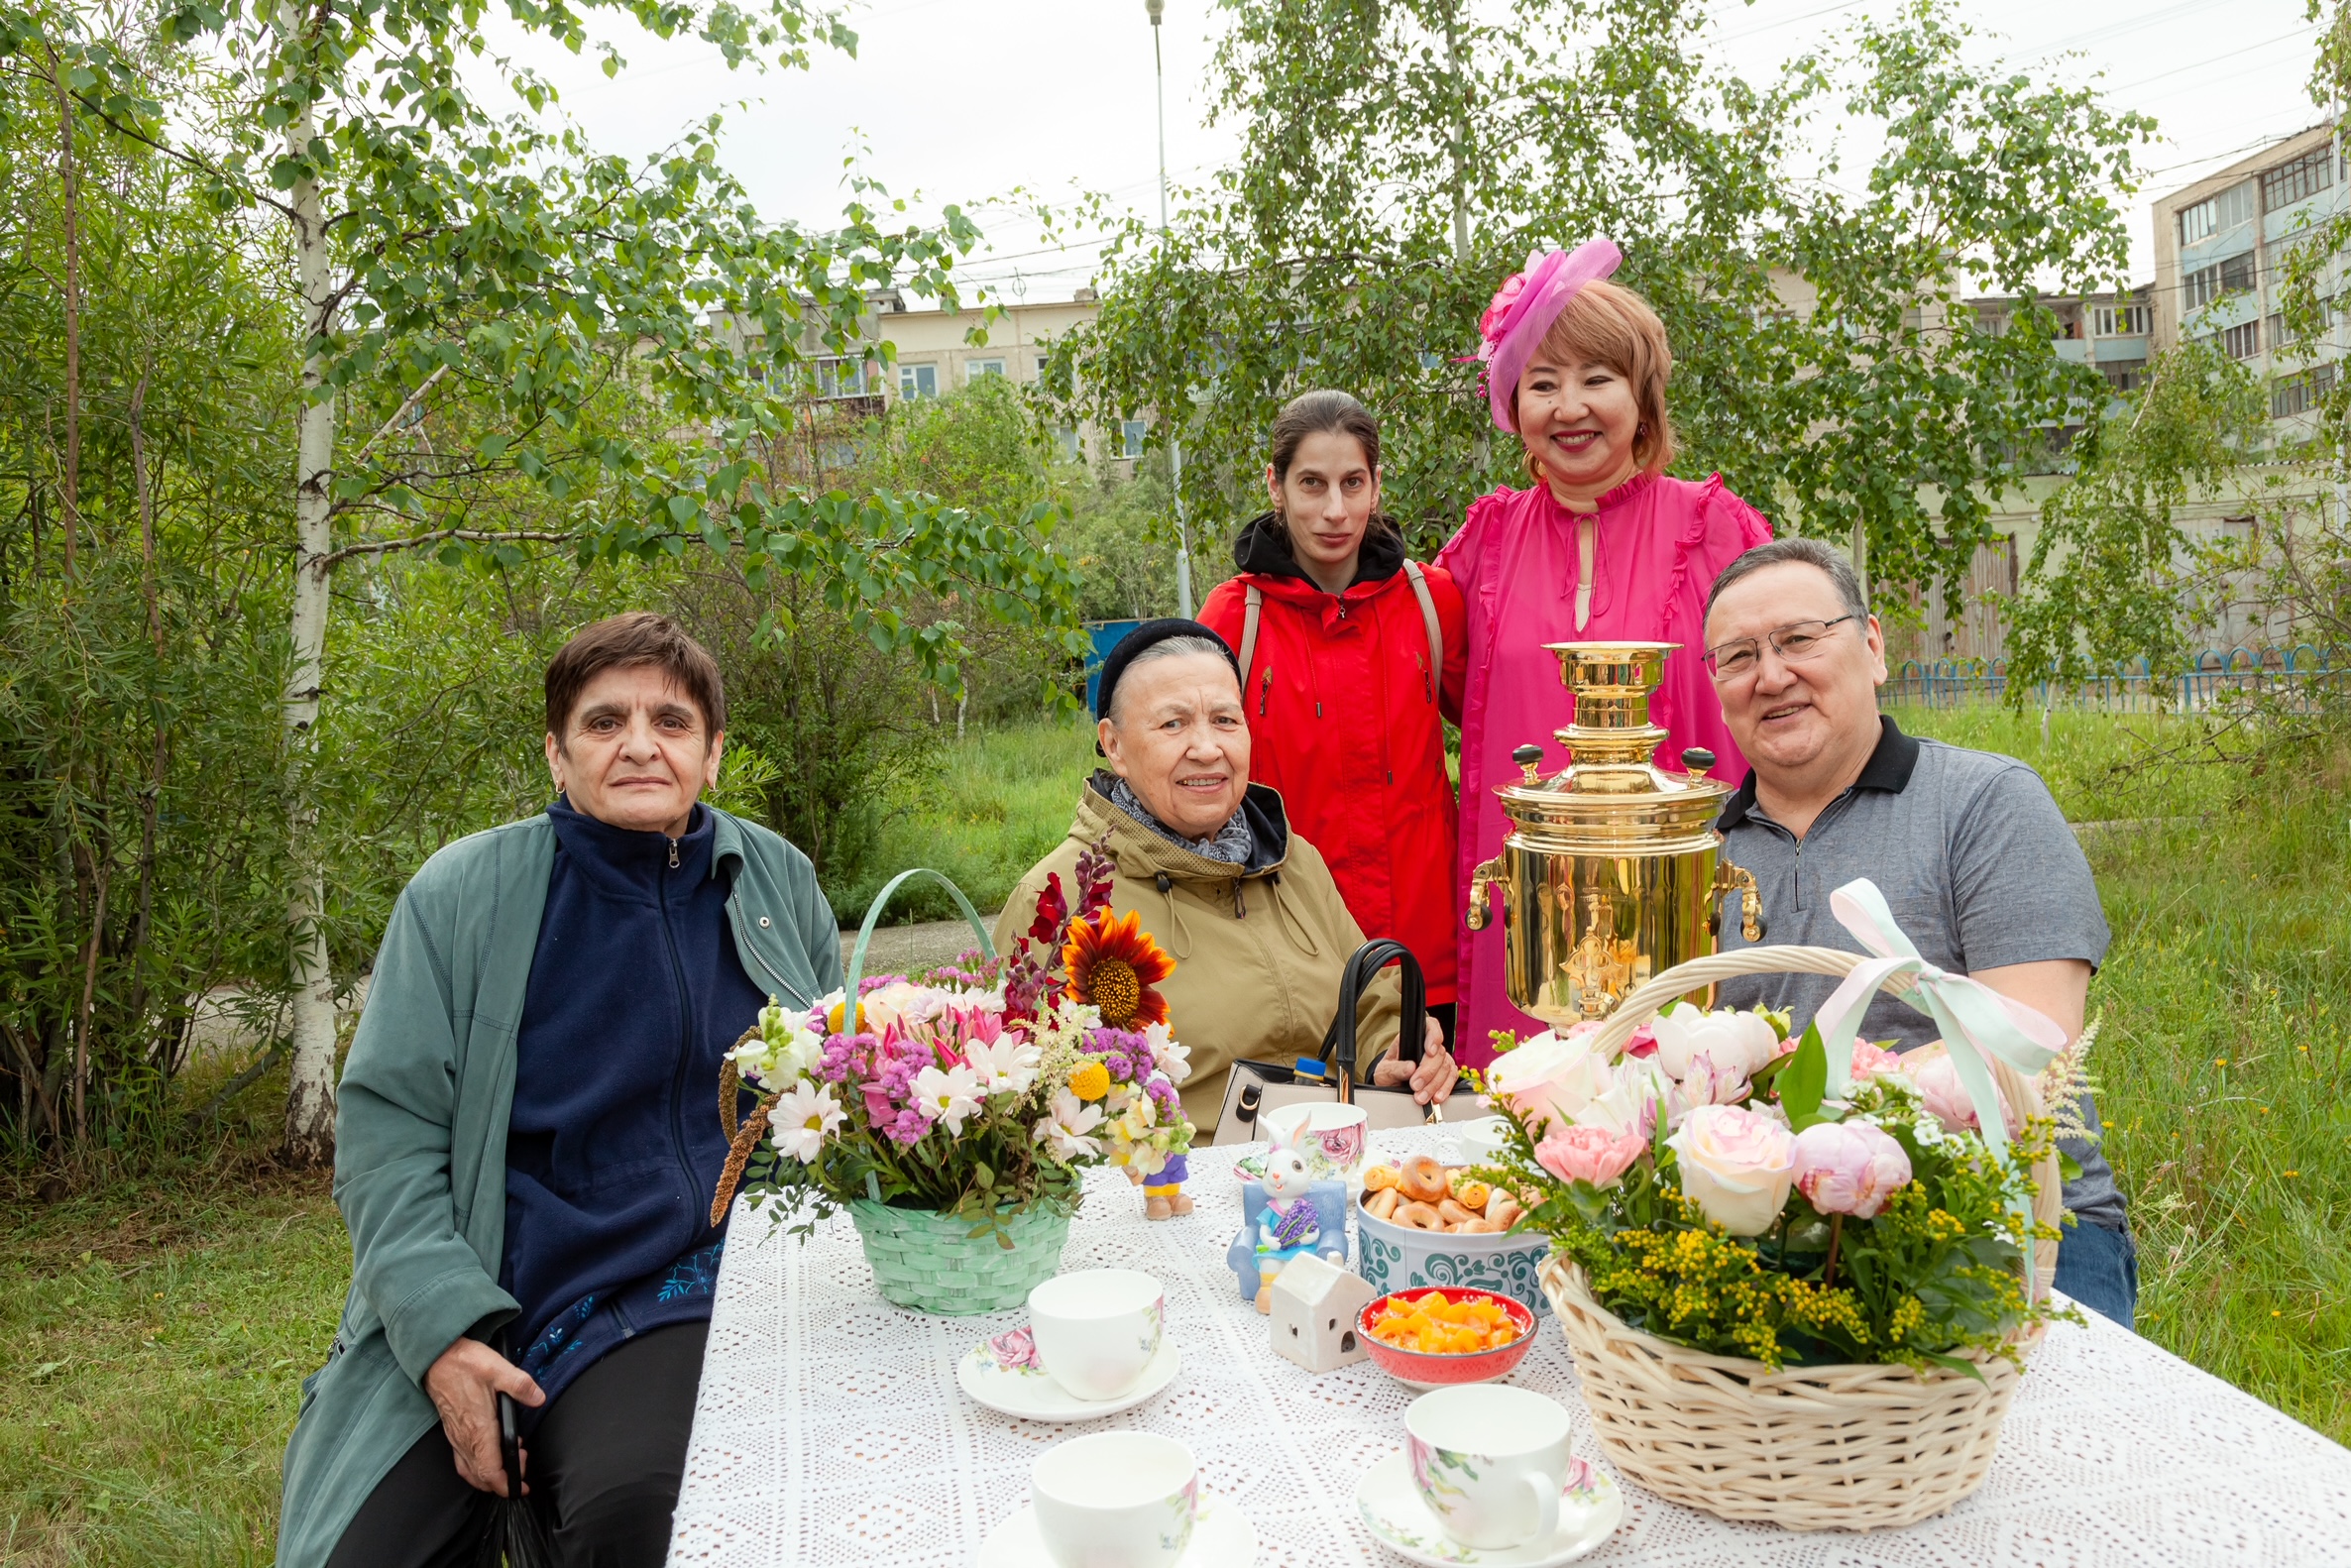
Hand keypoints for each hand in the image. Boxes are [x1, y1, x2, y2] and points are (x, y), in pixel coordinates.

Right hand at [422, 1337, 543, 1496]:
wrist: (437, 1359)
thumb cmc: (465, 1363)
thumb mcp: (498, 1368)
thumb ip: (520, 1385)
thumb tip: (539, 1399)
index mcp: (478, 1428)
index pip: (490, 1469)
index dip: (506, 1484)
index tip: (521, 1486)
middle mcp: (465, 1438)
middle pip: (482, 1476)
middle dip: (504, 1479)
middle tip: (523, 1462)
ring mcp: (456, 1437)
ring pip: (471, 1471)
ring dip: (490, 1475)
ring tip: (510, 1462)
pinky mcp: (452, 1432)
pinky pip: (462, 1462)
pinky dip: (476, 1469)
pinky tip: (487, 1459)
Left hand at [1372, 1019, 1457, 1104]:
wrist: (1391, 1088)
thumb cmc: (1387, 1074)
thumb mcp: (1384, 1071)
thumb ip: (1395, 1069)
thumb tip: (1410, 1068)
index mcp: (1413, 1038)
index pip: (1430, 1026)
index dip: (1434, 1036)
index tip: (1430, 1051)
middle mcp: (1428, 1047)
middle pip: (1439, 1053)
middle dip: (1428, 1072)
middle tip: (1415, 1086)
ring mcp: (1439, 1060)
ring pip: (1446, 1067)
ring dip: (1435, 1084)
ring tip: (1420, 1097)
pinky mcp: (1445, 1074)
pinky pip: (1452, 1078)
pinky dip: (1445, 1089)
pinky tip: (1436, 1097)